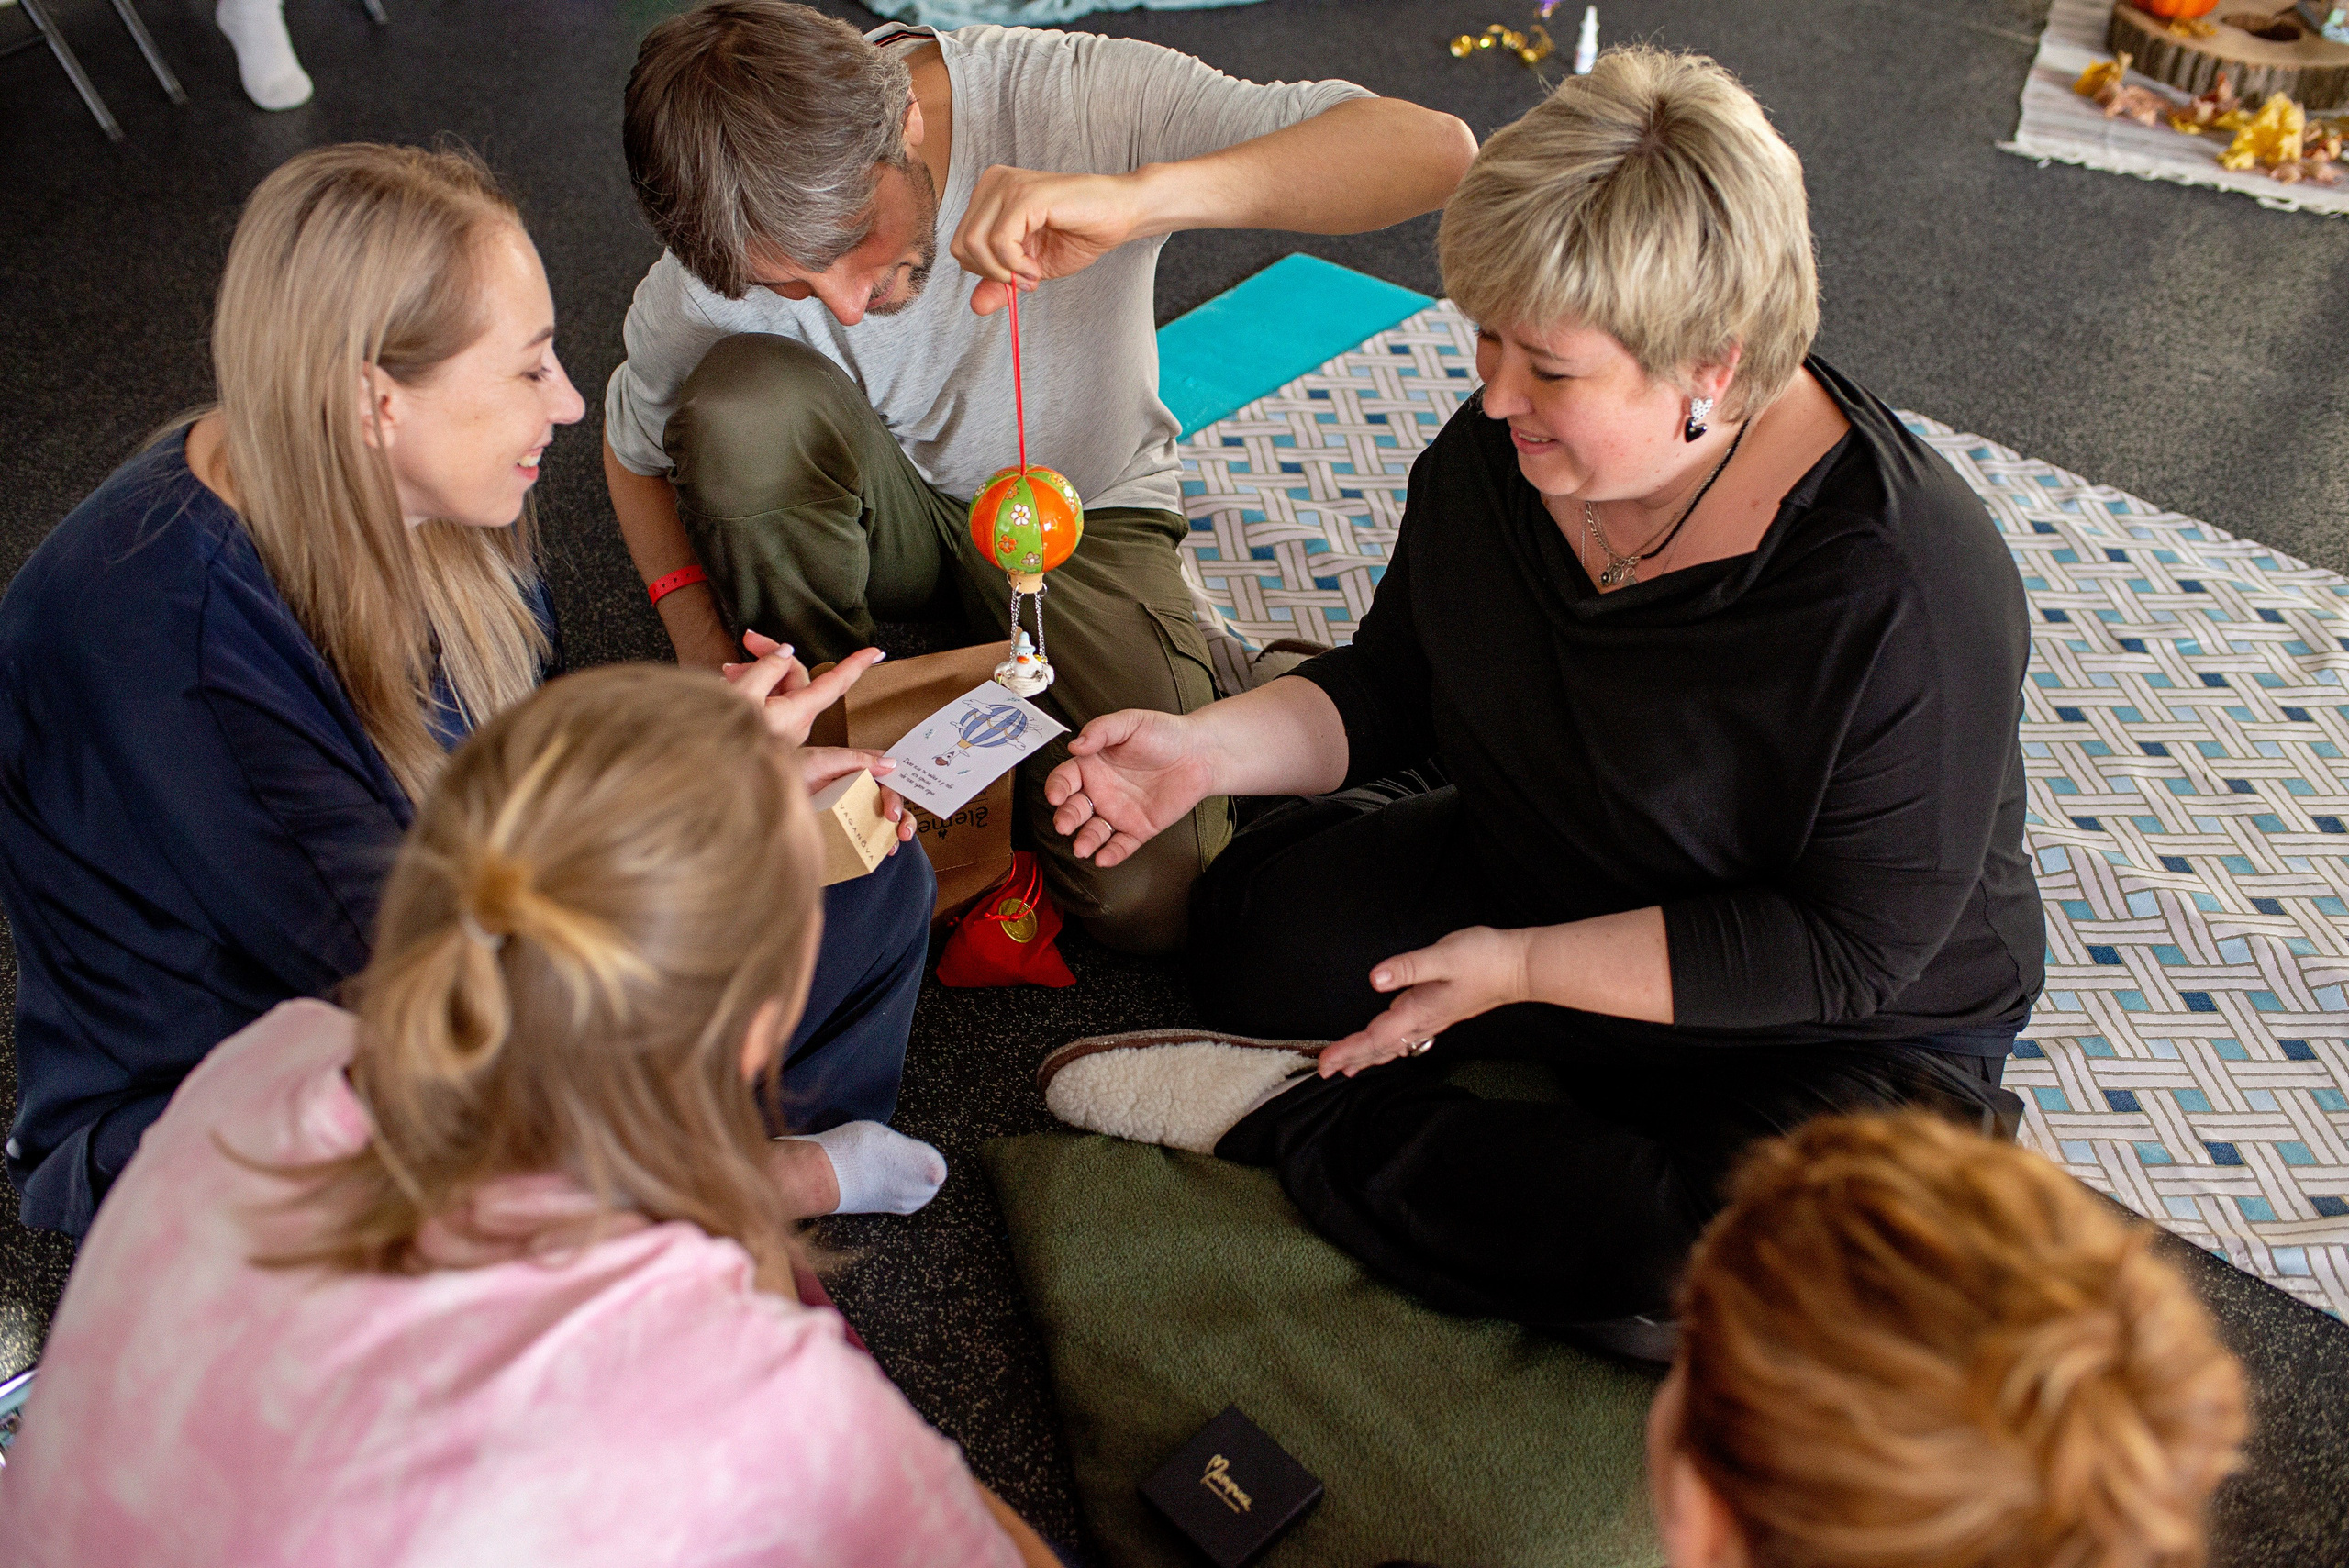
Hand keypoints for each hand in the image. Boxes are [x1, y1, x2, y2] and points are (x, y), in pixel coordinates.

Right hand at [723, 631, 883, 747]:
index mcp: (797, 712)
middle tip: (747, 641)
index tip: (876, 651)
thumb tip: (786, 651)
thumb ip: (767, 669)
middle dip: (773, 655)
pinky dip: (754, 689)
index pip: (834, 683)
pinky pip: (771, 702)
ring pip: (781, 688)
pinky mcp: (773, 733)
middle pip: (798, 677)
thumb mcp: (743, 696)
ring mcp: (785, 728)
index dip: (855, 665)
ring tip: (729, 672)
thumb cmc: (724, 742)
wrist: (709, 774)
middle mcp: (797, 721)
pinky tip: (731, 684)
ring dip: (757, 673)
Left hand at [797, 748, 917, 845]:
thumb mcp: (824, 759)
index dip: (898, 790)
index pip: (888, 776)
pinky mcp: (844, 824)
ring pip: (884, 817)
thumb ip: (856, 759)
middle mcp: (858, 787)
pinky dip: (880, 842)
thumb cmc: (794, 770)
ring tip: (897, 841)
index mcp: (858, 768)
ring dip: (898, 828)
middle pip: (890, 799)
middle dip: (900, 813)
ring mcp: (852, 806)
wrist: (768, 793)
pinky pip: (867, 833)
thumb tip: (890, 763)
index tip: (893, 808)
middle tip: (898, 826)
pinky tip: (884, 849)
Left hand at [954, 166, 1147, 315]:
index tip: (1020, 276)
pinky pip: (1000, 242)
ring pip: (974, 244)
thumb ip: (1001, 283)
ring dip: (1005, 271)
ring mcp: (1007, 185)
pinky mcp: (1025, 194)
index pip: (959, 243)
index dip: (986, 271)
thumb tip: (975, 307)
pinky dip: (1016, 265)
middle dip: (992, 274)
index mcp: (988, 195)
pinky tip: (1036, 267)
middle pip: (961, 245)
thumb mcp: (1031, 266)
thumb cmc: (1079, 233)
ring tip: (1033, 272)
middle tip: (1026, 279)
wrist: (1119, 213)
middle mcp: (992, 183)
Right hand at [1043, 708, 1215, 867]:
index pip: (1065, 779)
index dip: (1057, 787)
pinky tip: (1103, 858)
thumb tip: (1075, 745)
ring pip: (1094, 831)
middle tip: (1064, 825)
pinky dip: (1112, 854)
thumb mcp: (1129, 722)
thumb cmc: (1163, 733)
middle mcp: (1101, 791)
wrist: (1199, 753)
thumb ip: (1100, 730)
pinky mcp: (1139, 828)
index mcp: (1092, 765)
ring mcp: (1118, 812)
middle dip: (1066, 818)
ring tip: (1082, 847)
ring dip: (1085, 840)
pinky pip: (1122, 845)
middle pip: (1075, 809)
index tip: (1055, 795)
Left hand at [1319, 927, 1533, 1077]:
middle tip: (1324, 1070)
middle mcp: (1422, 1021)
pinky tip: (1386, 1045)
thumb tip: (1376, 978)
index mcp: (1418, 1011)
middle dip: (1351, 1058)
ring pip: (1392, 1045)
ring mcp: (1431, 1019)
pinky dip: (1387, 1045)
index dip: (1347, 1050)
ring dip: (1368, 1055)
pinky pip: (1405, 1037)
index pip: (1375, 1038)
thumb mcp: (1444, 957)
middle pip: (1380, 1047)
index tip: (1323, 1063)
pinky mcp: (1438, 1012)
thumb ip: (1409, 967)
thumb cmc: (1484, 959)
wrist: (1518, 967)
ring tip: (1347, 1067)